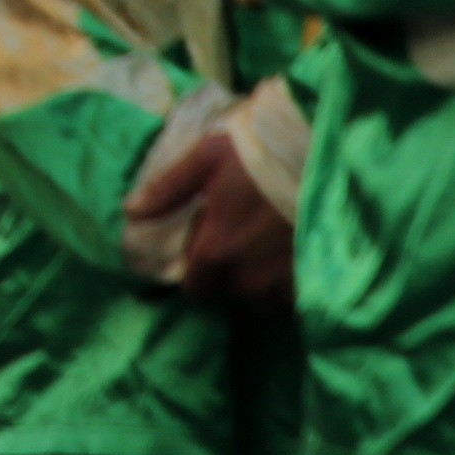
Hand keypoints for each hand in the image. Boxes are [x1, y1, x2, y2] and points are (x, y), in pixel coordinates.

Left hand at [126, 127, 296, 307]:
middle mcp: (247, 279)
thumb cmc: (261, 155)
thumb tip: (130, 213)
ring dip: (260, 280)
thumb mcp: (208, 158)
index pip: (195, 286)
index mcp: (215, 252)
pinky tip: (291, 250)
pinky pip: (290, 298)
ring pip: (261, 298)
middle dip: (229, 272)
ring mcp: (282, 287)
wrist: (324, 159)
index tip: (212, 239)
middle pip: (228, 292)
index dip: (200, 264)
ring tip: (269, 244)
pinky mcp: (311, 286)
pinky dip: (288, 282)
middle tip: (243, 236)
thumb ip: (167, 190)